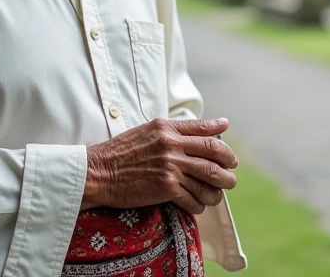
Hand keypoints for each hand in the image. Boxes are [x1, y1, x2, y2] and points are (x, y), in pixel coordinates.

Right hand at [82, 118, 237, 214]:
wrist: (98, 172)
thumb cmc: (122, 151)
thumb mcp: (149, 130)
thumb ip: (179, 128)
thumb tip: (217, 125)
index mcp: (168, 128)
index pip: (206, 132)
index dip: (223, 145)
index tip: (230, 155)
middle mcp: (172, 145)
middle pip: (214, 155)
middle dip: (228, 168)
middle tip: (230, 176)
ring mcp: (170, 167)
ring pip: (208, 179)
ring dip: (218, 190)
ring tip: (217, 195)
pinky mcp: (165, 188)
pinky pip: (193, 198)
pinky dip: (200, 204)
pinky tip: (198, 206)